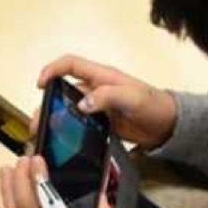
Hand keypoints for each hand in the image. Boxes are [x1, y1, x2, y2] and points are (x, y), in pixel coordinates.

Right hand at [37, 55, 177, 149]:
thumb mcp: (132, 97)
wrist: (168, 126)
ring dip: (56, 119)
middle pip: (64, 90)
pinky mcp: (102, 122)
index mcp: (102, 76)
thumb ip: (107, 97)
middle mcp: (97, 89)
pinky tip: (63, 142)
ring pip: (70, 109)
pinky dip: (69, 131)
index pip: (71, 65)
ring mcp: (99, 106)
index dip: (53, 70)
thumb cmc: (154, 105)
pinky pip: (80, 124)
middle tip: (39, 121)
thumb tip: (82, 104)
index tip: (40, 84)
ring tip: (46, 135)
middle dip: (48, 103)